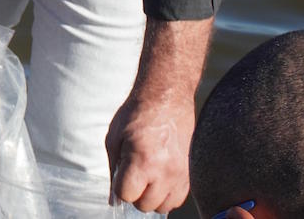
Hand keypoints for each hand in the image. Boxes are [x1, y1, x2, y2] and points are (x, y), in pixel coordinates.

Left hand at [105, 85, 194, 212]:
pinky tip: (159, 177)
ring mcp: (181, 174)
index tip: (121, 175)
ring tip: (147, 177)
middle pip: (145, 205)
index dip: (120, 188)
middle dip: (135, 194)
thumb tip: (114, 198)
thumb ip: (113, 170)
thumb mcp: (114, 139)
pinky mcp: (190, 173)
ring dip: (152, 197)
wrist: (167, 97)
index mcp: (142, 161)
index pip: (126, 196)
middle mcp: (164, 171)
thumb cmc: (136, 114)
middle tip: (133, 176)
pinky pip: (178, 198)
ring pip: (163, 206)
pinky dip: (166, 194)